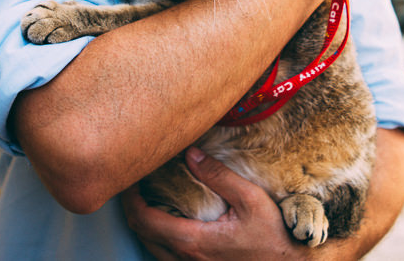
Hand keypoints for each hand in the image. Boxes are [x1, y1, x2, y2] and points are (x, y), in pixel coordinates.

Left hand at [122, 148, 312, 259]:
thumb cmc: (274, 239)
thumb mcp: (251, 200)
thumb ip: (219, 176)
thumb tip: (191, 154)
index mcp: (192, 240)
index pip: (143, 218)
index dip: (130, 197)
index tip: (130, 177)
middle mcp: (185, 259)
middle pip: (141, 233)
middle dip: (133, 207)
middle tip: (136, 183)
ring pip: (151, 248)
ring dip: (145, 223)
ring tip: (150, 198)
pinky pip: (166, 256)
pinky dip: (159, 236)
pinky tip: (171, 221)